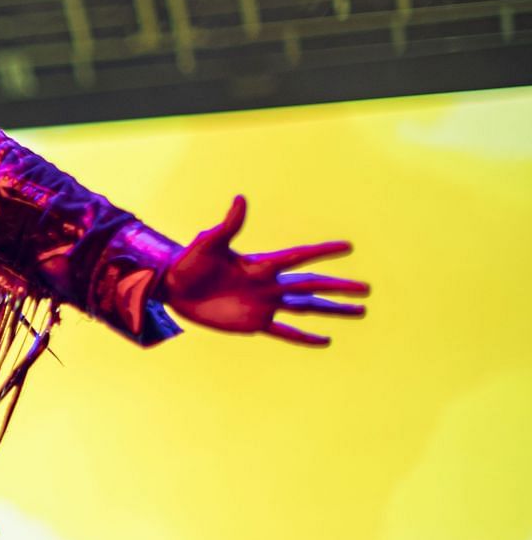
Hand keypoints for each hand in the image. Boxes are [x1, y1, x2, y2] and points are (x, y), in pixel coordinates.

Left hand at [160, 195, 368, 346]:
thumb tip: (240, 199)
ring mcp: (264, 305)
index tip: (348, 247)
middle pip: (311, 286)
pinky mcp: (254, 323)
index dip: (322, 252)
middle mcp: (269, 284)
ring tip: (360, 311)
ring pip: (306, 308)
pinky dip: (304, 337)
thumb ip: (228, 226)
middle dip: (338, 287)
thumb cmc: (189, 262)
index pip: (299, 257)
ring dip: (332, 310)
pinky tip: (325, 340)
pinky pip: (285, 332)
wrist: (173, 288)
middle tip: (366, 289)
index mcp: (261, 264)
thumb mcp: (209, 243)